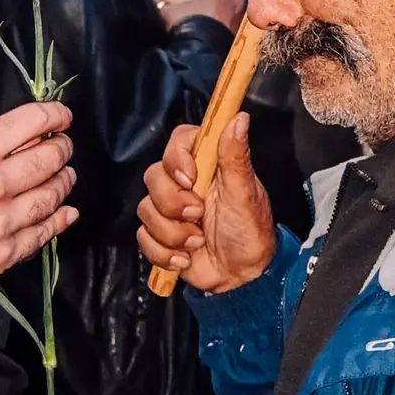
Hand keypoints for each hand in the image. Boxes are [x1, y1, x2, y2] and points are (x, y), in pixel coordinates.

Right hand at [0, 101, 77, 302]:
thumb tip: (25, 142)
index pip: (30, 123)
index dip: (54, 115)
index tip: (62, 117)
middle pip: (49, 159)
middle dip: (62, 149)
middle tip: (63, 148)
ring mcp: (2, 224)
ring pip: (52, 196)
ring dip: (63, 182)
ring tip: (64, 177)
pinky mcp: (4, 254)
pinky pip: (43, 233)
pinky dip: (59, 219)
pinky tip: (66, 212)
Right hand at [138, 111, 275, 292]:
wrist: (243, 277)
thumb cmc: (251, 232)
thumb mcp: (246, 193)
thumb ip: (236, 156)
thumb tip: (239, 118)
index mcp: (207, 166)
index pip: (179, 142)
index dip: (176, 158)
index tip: (190, 179)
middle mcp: (185, 184)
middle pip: (153, 177)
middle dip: (173, 204)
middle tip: (199, 216)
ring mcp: (170, 210)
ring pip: (146, 210)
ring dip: (172, 233)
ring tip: (197, 241)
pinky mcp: (160, 235)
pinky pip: (143, 237)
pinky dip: (164, 252)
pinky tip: (186, 257)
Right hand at [158, 0, 246, 32]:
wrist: (198, 54)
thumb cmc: (186, 24)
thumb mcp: (170, 12)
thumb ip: (168, 5)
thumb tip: (157, 1)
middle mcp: (235, 5)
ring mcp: (239, 23)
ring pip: (242, 11)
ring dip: (234, 11)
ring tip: (222, 15)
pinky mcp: (238, 39)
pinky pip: (238, 28)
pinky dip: (232, 27)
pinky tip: (221, 32)